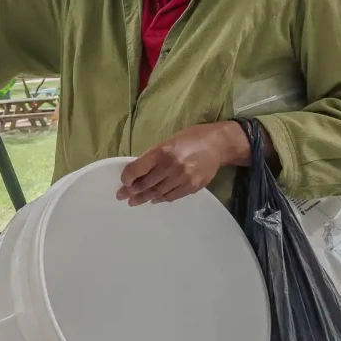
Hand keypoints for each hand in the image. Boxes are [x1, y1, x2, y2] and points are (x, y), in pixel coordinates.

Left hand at [117, 122, 245, 205]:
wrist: (219, 144)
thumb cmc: (191, 138)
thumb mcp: (169, 141)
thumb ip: (154, 156)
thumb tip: (138, 171)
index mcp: (163, 151)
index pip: (138, 169)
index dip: (127, 177)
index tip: (124, 182)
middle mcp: (172, 166)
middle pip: (146, 184)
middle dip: (132, 192)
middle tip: (122, 196)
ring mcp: (183, 178)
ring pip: (158, 192)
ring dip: (144, 198)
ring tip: (135, 201)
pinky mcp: (193, 186)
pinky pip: (172, 196)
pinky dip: (161, 198)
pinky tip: (154, 199)